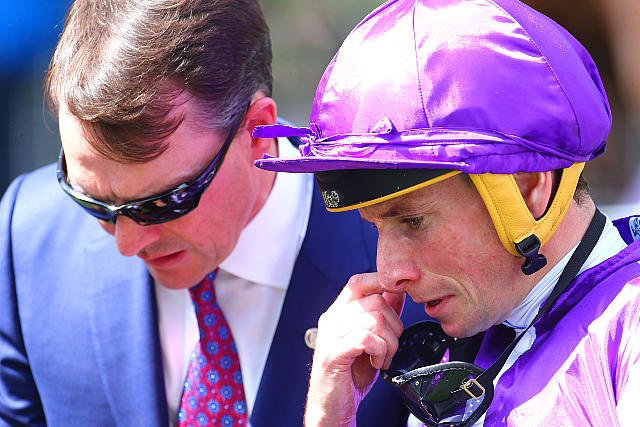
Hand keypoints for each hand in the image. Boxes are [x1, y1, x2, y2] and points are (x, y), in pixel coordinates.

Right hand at [304, 272, 404, 425]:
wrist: (333, 406)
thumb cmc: (351, 374)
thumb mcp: (371, 339)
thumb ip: (381, 313)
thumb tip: (397, 291)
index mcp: (339, 311)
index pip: (360, 281)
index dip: (382, 281)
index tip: (403, 288)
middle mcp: (332, 318)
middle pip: (375, 301)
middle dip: (395, 326)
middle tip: (390, 347)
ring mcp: (331, 335)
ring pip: (375, 319)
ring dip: (389, 343)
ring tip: (383, 357)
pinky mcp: (334, 353)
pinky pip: (367, 339)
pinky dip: (380, 351)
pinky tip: (376, 362)